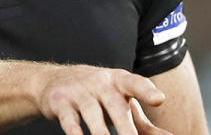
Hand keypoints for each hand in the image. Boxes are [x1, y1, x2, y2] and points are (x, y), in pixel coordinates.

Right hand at [33, 64, 170, 134]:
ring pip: (92, 113)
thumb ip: (144, 124)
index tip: (159, 99)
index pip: (135, 83)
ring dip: (101, 133)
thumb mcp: (120, 103)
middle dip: (125, 127)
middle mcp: (99, 82)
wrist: (52, 80)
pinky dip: (75, 131)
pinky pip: (69, 119)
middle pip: (115, 105)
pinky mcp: (59, 101)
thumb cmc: (97, 96)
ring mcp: (78, 90)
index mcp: (119, 81)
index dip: (147, 91)